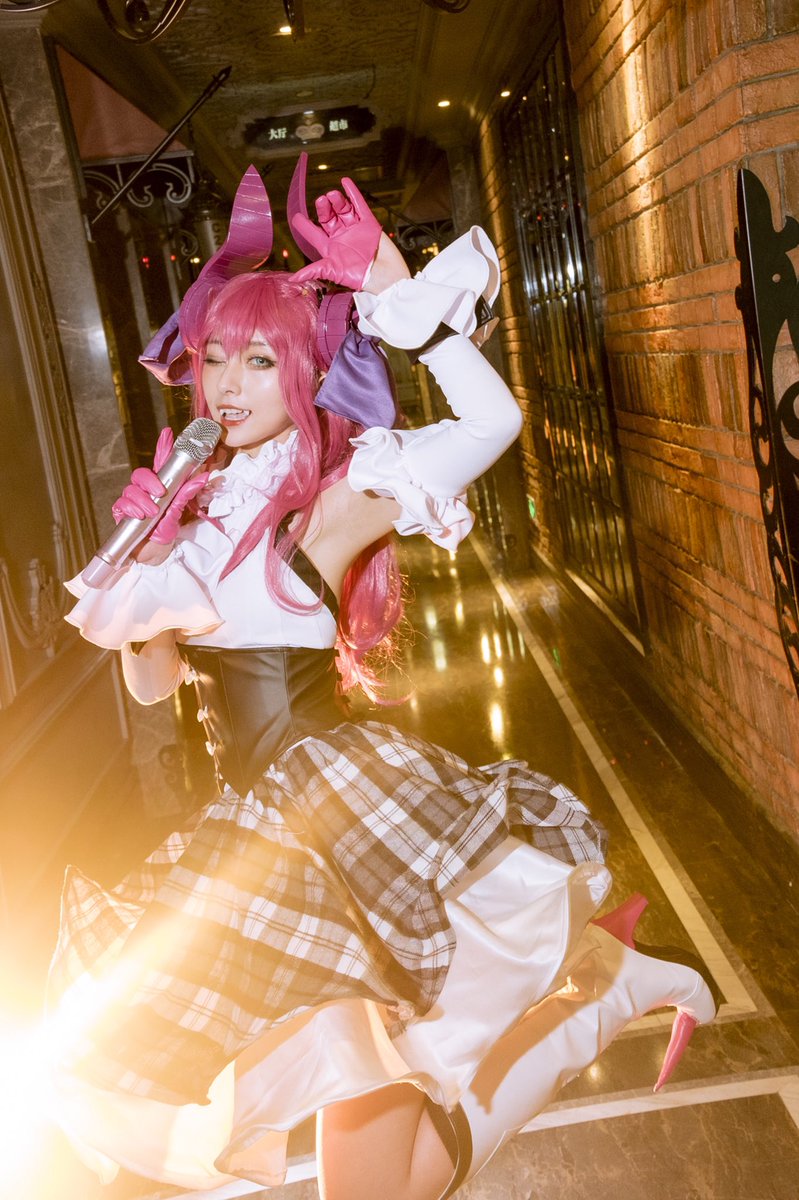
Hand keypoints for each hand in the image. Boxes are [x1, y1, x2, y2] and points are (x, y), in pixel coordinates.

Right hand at [111, 427, 208, 549]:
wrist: (154, 556)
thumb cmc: (165, 534)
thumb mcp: (178, 514)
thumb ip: (186, 495)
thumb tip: (203, 476)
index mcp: (160, 488)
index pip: (160, 464)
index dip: (163, 448)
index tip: (168, 433)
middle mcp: (144, 492)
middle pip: (140, 474)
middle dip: (150, 481)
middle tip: (160, 493)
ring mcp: (131, 501)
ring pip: (131, 490)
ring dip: (142, 500)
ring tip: (152, 513)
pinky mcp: (121, 513)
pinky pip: (121, 504)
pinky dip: (131, 509)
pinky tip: (138, 516)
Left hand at [290, 178, 381, 289]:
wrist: (384, 277)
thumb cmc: (359, 278)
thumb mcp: (332, 272)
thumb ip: (313, 271)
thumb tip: (292, 279)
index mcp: (330, 248)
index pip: (313, 233)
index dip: (304, 225)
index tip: (296, 217)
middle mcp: (341, 236)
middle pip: (328, 218)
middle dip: (323, 209)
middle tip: (321, 201)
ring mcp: (355, 229)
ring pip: (343, 210)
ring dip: (337, 201)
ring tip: (332, 195)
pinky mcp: (369, 223)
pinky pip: (360, 206)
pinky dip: (353, 194)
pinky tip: (345, 183)